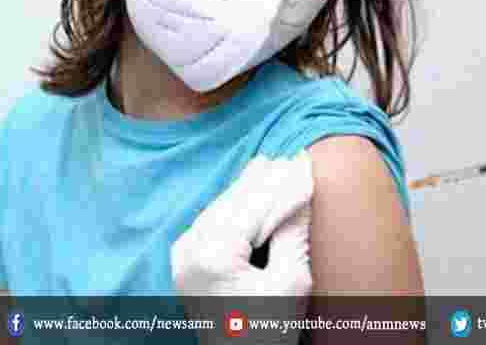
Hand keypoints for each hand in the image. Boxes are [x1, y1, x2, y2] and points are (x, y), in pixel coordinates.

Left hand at [171, 153, 312, 343]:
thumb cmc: (270, 332)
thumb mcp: (292, 281)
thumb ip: (292, 230)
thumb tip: (301, 187)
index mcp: (212, 255)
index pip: (253, 205)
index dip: (282, 182)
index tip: (303, 160)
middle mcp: (189, 249)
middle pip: (233, 201)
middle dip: (264, 180)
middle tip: (291, 158)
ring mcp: (182, 255)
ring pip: (220, 206)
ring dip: (248, 188)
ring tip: (273, 165)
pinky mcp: (185, 261)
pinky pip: (212, 221)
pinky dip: (234, 205)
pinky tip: (251, 190)